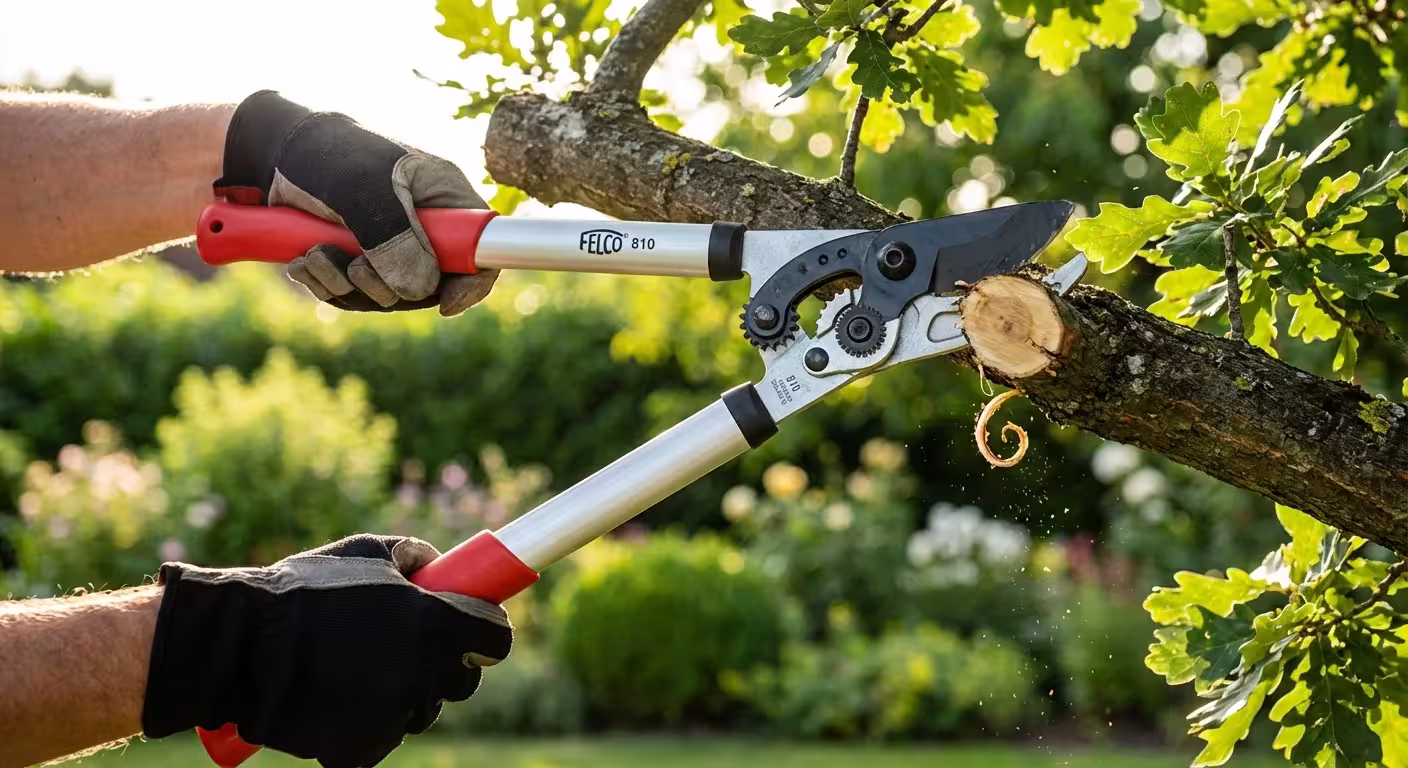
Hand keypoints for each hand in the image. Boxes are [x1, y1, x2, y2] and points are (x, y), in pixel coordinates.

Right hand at [141, 534, 512, 767]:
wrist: (238, 647)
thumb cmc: (303, 591)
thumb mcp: (364, 551)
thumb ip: (412, 554)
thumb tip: (437, 565)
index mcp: (436, 624)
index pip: (496, 638)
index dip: (488, 633)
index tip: (476, 632)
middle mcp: (424, 673)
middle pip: (462, 681)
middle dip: (446, 666)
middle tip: (411, 649)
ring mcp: (394, 716)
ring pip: (421, 711)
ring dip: (405, 695)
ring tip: (360, 670)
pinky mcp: (363, 751)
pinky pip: (380, 739)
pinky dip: (365, 725)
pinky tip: (337, 700)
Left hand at [213, 90, 498, 315]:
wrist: (260, 152)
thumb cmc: (320, 153)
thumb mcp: (360, 187)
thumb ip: (394, 237)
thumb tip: (419, 290)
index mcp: (441, 196)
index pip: (480, 247)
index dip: (473, 281)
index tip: (446, 304)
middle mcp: (422, 223)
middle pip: (430, 284)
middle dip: (387, 287)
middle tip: (354, 268)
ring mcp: (388, 242)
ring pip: (387, 294)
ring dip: (346, 286)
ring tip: (313, 256)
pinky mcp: (355, 256)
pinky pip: (354, 293)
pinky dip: (327, 285)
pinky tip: (302, 262)